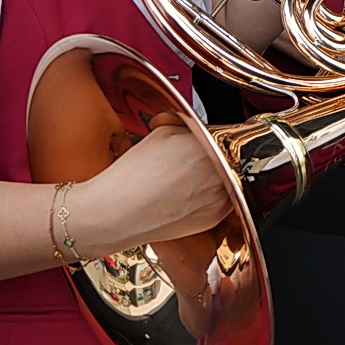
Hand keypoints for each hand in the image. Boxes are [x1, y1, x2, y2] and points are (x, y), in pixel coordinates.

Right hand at [72, 122, 232, 254]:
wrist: (114, 214)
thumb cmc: (132, 177)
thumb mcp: (162, 132)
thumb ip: (190, 126)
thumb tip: (200, 128)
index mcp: (209, 147)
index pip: (226, 134)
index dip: (214, 135)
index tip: (211, 138)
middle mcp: (220, 173)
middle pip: (229, 156)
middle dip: (216, 153)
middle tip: (194, 157)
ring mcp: (220, 198)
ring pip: (229, 177)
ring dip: (217, 173)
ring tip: (188, 176)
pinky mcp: (214, 218)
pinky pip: (223, 198)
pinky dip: (211, 193)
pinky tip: (188, 192)